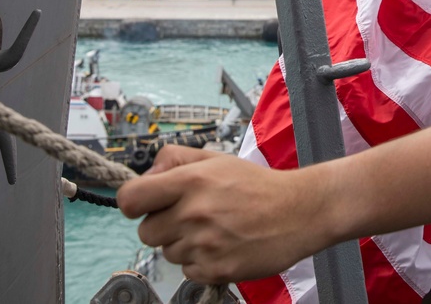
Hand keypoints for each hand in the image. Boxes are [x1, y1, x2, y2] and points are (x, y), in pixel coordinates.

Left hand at [117, 145, 330, 283]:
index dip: (135, 203)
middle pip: (146, 232)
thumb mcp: (217, 159)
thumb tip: (146, 176)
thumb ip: (175, 159)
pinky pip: (187, 271)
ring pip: (168, 253)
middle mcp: (193, 213)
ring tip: (215, 229)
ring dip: (185, 244)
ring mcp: (204, 245)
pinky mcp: (215, 270)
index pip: (130, 200)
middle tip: (192, 216)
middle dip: (163, 225)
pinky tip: (224, 245)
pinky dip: (201, 261)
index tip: (146, 204)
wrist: (300, 212)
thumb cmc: (258, 186)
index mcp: (190, 181)